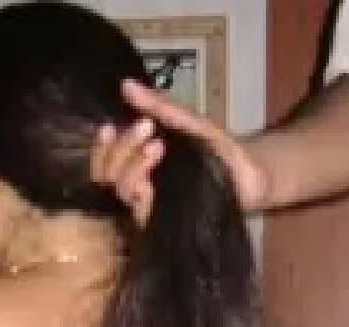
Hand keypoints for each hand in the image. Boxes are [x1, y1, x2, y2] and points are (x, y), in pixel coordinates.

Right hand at [90, 79, 270, 223]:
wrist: (248, 174)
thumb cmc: (217, 148)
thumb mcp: (186, 121)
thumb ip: (156, 106)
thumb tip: (125, 84)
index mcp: (139, 161)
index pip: (104, 161)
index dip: (100, 147)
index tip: (109, 127)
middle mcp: (140, 184)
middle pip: (109, 175)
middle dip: (122, 148)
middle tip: (147, 127)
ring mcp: (151, 204)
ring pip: (124, 191)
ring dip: (134, 166)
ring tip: (158, 146)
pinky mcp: (163, 219)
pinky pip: (141, 211)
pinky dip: (144, 192)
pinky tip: (154, 179)